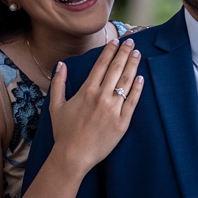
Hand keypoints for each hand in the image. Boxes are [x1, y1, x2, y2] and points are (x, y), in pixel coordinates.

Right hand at [49, 38, 143, 172]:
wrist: (73, 155)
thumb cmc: (64, 132)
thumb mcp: (56, 106)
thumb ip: (58, 83)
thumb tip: (61, 64)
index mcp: (86, 91)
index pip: (101, 65)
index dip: (110, 51)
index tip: (117, 41)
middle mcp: (101, 97)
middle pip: (116, 69)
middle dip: (124, 53)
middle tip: (131, 42)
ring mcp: (113, 109)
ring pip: (126, 82)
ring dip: (133, 65)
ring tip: (138, 53)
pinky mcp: (123, 121)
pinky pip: (133, 101)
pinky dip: (138, 88)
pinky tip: (141, 78)